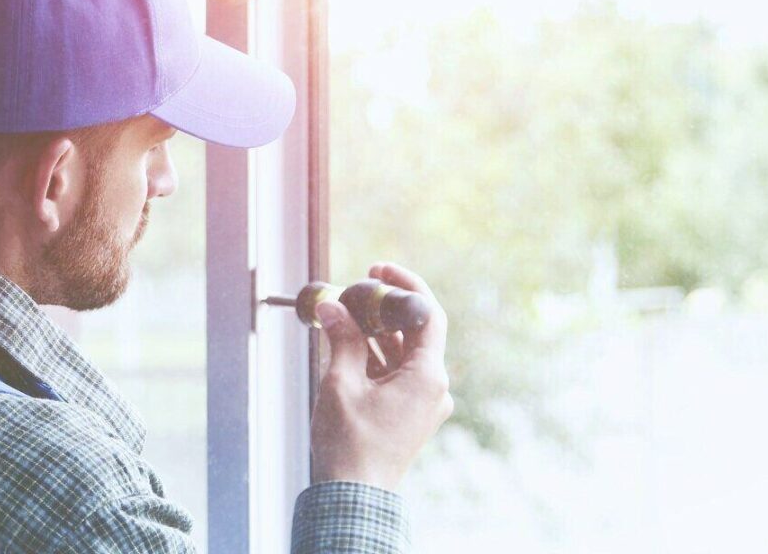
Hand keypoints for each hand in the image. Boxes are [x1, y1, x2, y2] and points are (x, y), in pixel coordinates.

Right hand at [309, 262, 453, 491]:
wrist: (354, 497)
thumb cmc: (350, 443)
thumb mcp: (341, 382)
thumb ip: (342, 338)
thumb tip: (333, 306)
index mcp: (427, 377)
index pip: (427, 314)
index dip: (404, 286)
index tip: (378, 270)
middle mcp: (434, 388)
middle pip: (415, 333)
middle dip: (384, 310)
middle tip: (355, 290)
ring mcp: (424, 404)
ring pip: (403, 354)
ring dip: (376, 334)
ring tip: (344, 316)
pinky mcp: (411, 416)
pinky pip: (398, 375)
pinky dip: (376, 358)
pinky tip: (348, 347)